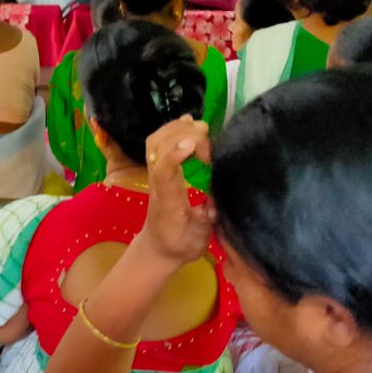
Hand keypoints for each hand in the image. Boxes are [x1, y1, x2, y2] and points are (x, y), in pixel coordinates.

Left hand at [140, 117, 214, 266]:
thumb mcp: (197, 239)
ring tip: (199, 126)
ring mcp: (155, 174)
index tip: (194, 143)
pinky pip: (158, 143)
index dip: (175, 153)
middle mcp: (158, 183)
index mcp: (168, 200)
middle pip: (158, 148)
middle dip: (181, 134)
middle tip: (206, 137)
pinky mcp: (158, 169)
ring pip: (155, 141)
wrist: (158, 248)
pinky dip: (172, 129)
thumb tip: (215, 204)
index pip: (164, 171)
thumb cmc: (180, 244)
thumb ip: (206, 221)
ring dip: (175, 128)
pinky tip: (188, 124)